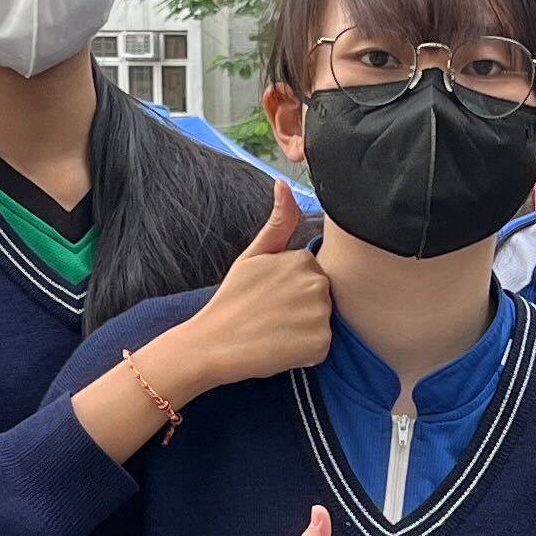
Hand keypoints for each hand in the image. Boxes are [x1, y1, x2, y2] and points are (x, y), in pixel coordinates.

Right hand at [159, 180, 330, 394]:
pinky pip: (321, 347)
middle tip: (271, 315)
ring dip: (305, 330)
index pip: (312, 275)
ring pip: (323, 322)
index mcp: (303, 260)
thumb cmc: (232, 299)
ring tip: (275, 331)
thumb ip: (278, 222)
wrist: (213, 343)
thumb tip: (284, 183)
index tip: (269, 297)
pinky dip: (305, 352)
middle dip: (302, 308)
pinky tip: (281, 348)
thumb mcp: (253, 255)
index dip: (291, 289)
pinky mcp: (320, 344)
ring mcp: (320, 315)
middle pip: (321, 297)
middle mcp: (317, 285)